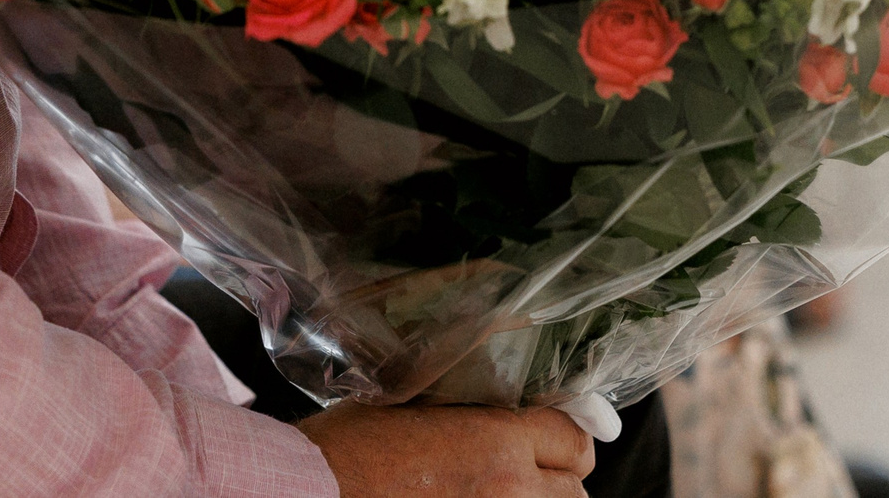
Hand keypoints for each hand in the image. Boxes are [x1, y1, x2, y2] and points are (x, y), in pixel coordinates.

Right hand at [296, 402, 595, 497]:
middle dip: (557, 477)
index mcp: (497, 441)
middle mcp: (508, 490)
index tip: (554, 435)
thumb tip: (504, 400)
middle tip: (529, 468)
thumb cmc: (350, 448)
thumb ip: (470, 402)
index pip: (574, 439)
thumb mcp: (416, 402)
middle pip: (575, 490)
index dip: (569, 435)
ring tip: (501, 491)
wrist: (312, 490)